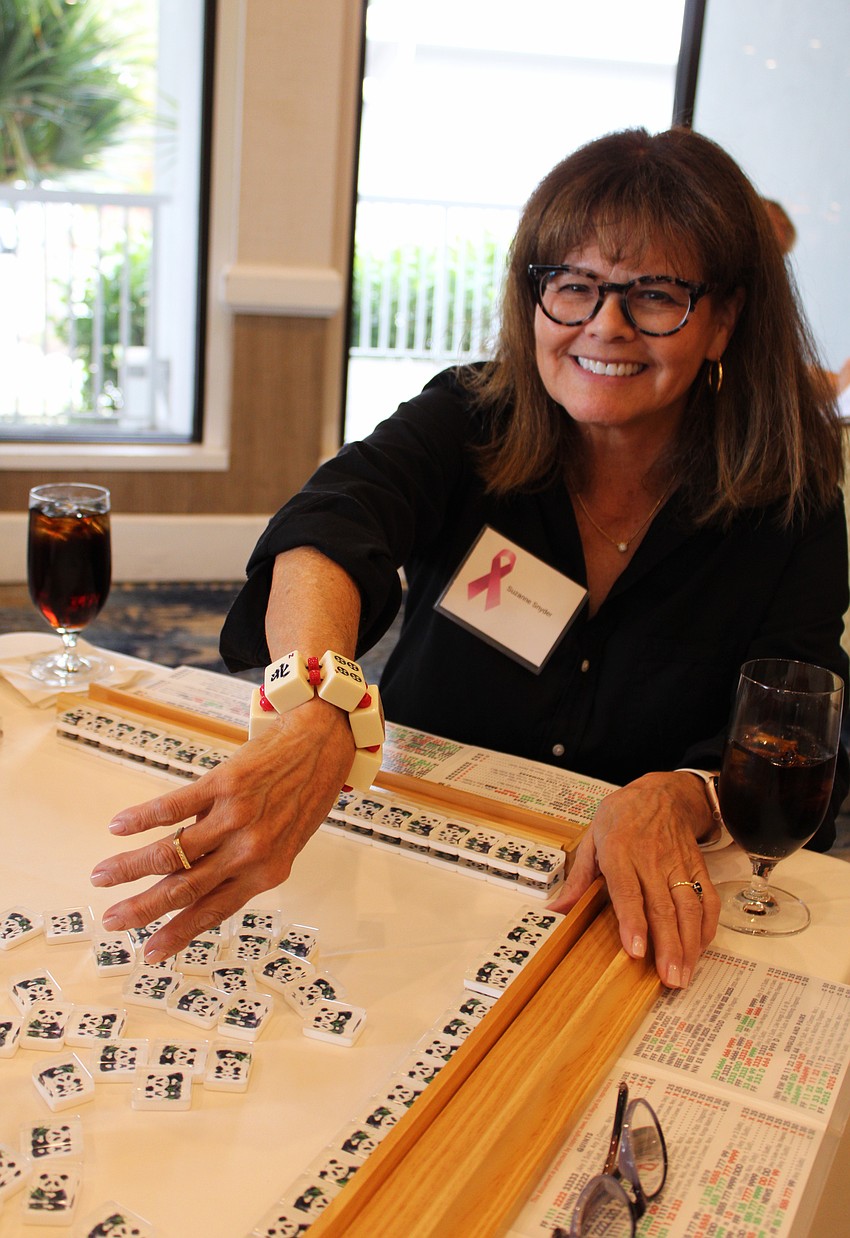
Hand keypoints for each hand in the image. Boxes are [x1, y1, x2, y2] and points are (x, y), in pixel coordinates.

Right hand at [90, 698, 353, 961]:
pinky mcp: (225, 782)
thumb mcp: (282, 842)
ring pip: (172, 853)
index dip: (178, 933)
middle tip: (110, 920)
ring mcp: (237, 817)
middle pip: (185, 889)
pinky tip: (118, 827)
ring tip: (101, 875)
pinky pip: (174, 807)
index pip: (213, 911)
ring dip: (130, 867)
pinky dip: (142, 819)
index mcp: (267, 873)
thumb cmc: (302, 796)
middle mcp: (251, 851)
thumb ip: (239, 862)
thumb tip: (190, 878)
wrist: (323, 744)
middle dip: (142, 909)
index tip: (149, 953)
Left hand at [548, 772, 719, 987]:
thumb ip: (578, 879)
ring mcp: (678, 863)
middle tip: (669, 979)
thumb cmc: (622, 818)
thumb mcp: (592, 839)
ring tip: (684, 974)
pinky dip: (706, 926)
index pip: (628, 891)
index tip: (637, 952)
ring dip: (689, 944)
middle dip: (668, 946)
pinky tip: (700, 949)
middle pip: (662, 907)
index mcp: (620, 851)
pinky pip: (706, 898)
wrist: (661, 794)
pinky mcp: (697, 867)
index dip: (633, 922)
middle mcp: (651, 859)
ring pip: (688, 907)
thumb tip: (555, 910)